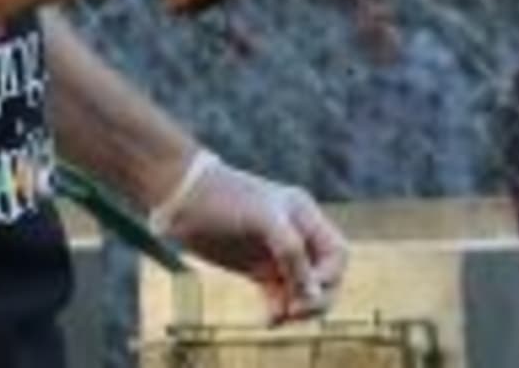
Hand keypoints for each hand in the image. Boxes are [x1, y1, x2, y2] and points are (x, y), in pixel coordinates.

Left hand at [159, 159, 348, 325]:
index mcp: (305, 216)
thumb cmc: (224, 199)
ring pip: (302, 289)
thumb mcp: (263, 218)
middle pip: (325, 276)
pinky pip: (279, 295)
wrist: (182, 198)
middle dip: (316, 297)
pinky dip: (278, 310)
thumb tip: (312, 290)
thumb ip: (292, 250)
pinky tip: (268, 320)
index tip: (306, 289)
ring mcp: (276, 253)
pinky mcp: (257, 269)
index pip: (336, 254)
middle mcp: (295, 235)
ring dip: (297, 307)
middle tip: (295, 312)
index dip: (328, 276)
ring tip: (279, 317)